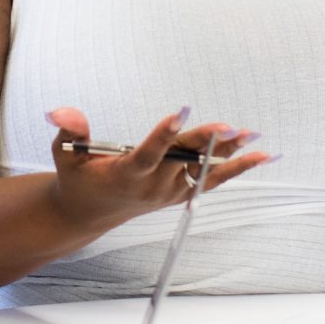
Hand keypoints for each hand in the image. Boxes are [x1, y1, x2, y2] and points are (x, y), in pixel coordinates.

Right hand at [43, 107, 270, 234]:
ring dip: (228, 154)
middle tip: (228, 126)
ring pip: (202, 169)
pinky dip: (239, 168)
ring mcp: (170, 192)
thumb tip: (61, 111)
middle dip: (205, 143)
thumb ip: (70, 130)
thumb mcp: (66, 154)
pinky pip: (213, 180)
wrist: (90, 212)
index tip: (181, 111)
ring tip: (251, 135)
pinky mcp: (181, 193)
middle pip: (182, 160)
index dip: (165, 134)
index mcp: (125, 175)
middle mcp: (151, 186)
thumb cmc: (78, 177)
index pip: (148, 154)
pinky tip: (262, 156)